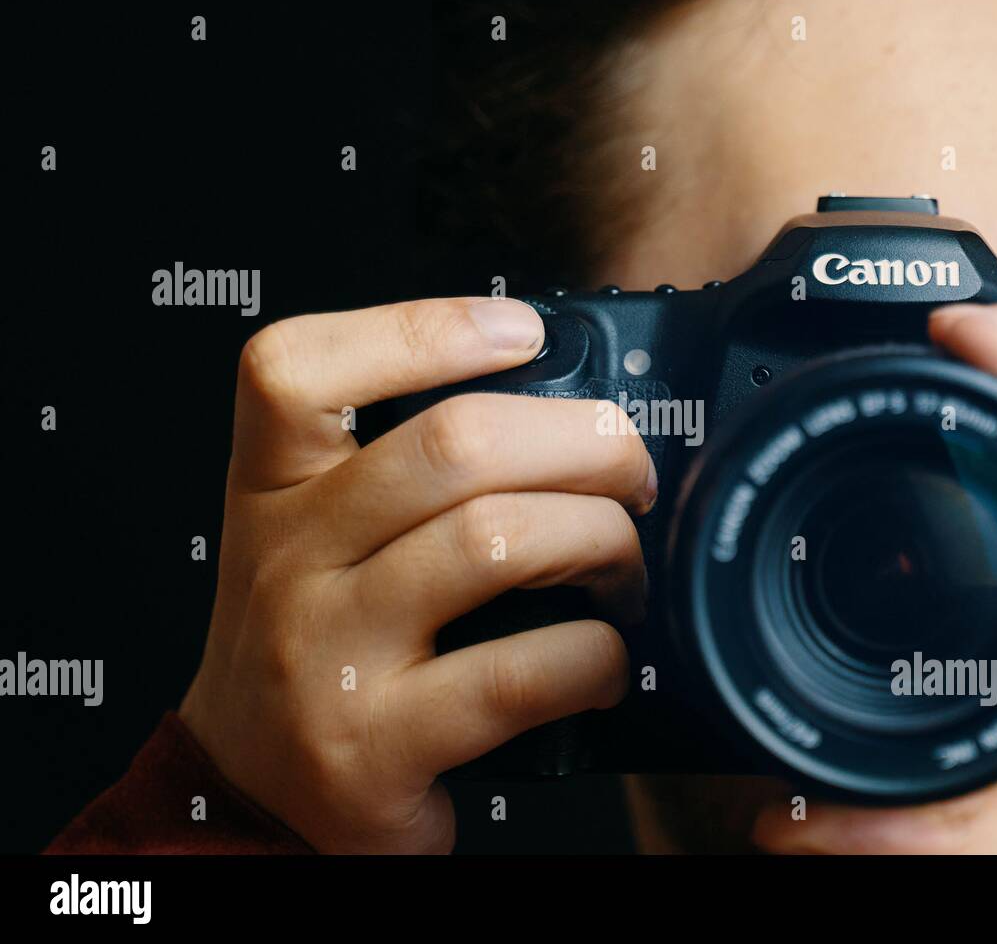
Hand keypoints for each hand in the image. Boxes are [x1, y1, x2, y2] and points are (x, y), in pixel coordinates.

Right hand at [180, 296, 655, 852]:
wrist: (251, 784)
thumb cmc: (320, 636)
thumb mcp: (323, 532)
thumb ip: (407, 471)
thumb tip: (571, 418)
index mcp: (273, 488)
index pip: (299, 369)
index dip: (424, 327)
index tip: (526, 332)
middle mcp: (287, 560)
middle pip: (452, 444)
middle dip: (585, 442)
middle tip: (631, 473)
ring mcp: (324, 656)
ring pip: (497, 542)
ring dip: (602, 541)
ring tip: (624, 567)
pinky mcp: (372, 749)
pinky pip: (520, 674)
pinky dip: (596, 656)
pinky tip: (604, 660)